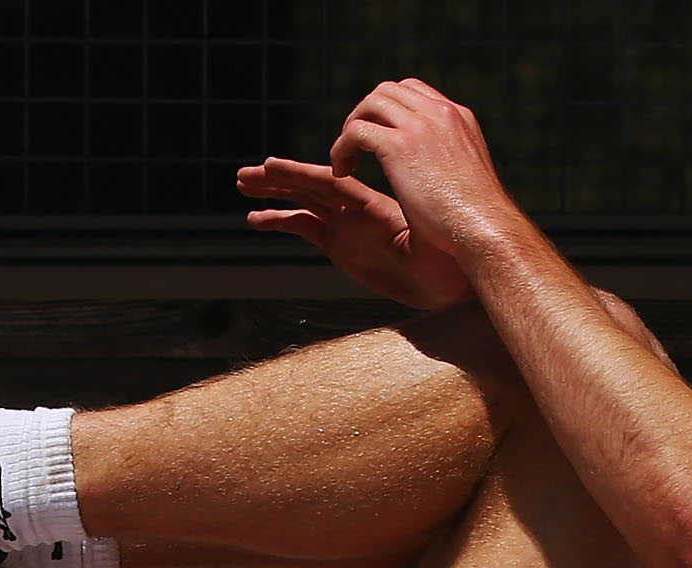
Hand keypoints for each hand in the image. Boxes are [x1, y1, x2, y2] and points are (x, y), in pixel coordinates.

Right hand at [236, 155, 469, 309]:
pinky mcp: (340, 246)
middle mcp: (353, 209)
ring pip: (301, 203)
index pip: (326, 181)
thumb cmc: (445, 254)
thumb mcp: (427, 233)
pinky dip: (281, 220)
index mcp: (368, 203)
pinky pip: (305, 228)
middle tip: (243, 173)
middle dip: (276, 178)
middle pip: (307, 186)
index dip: (297, 174)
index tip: (270, 166)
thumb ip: (410, 218)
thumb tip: (416, 207)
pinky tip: (256, 219)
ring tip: (242, 184)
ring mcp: (345, 226)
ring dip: (273, 193)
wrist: (449, 278)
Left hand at [324, 79, 518, 272]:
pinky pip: (356, 131)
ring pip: (369, 105)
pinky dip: (342, 148)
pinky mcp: (398, 145)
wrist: (485, 229)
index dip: (389, 110)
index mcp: (459, 117)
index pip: (414, 91)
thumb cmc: (480, 220)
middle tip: (356, 149)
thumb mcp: (469, 178)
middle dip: (366, 115)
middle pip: (387, 91)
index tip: (379, 138)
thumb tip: (436, 177)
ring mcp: (419, 126)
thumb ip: (450, 162)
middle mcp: (440, 113)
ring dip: (350, 130)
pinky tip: (343, 172)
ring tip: (346, 162)